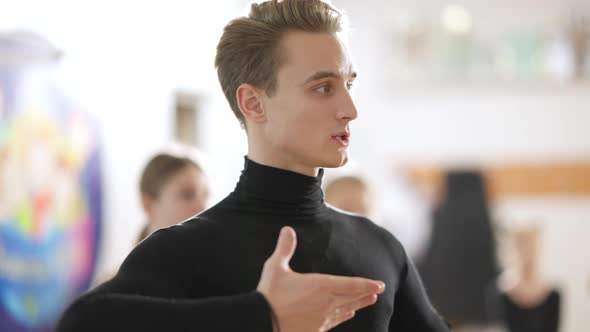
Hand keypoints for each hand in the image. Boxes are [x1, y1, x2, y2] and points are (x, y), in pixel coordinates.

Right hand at [257, 226, 384, 331]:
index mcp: (320, 286)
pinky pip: (334, 322)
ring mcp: (321, 318)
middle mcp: (325, 303)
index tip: (380, 284)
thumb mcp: (275, 268)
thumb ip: (284, 248)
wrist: (262, 322)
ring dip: (358, 305)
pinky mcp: (315, 330)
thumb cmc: (269, 295)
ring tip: (368, 302)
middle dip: (365, 293)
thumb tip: (287, 229)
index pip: (350, 285)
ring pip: (345, 310)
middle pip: (351, 297)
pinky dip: (343, 317)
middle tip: (378, 291)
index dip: (366, 284)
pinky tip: (347, 316)